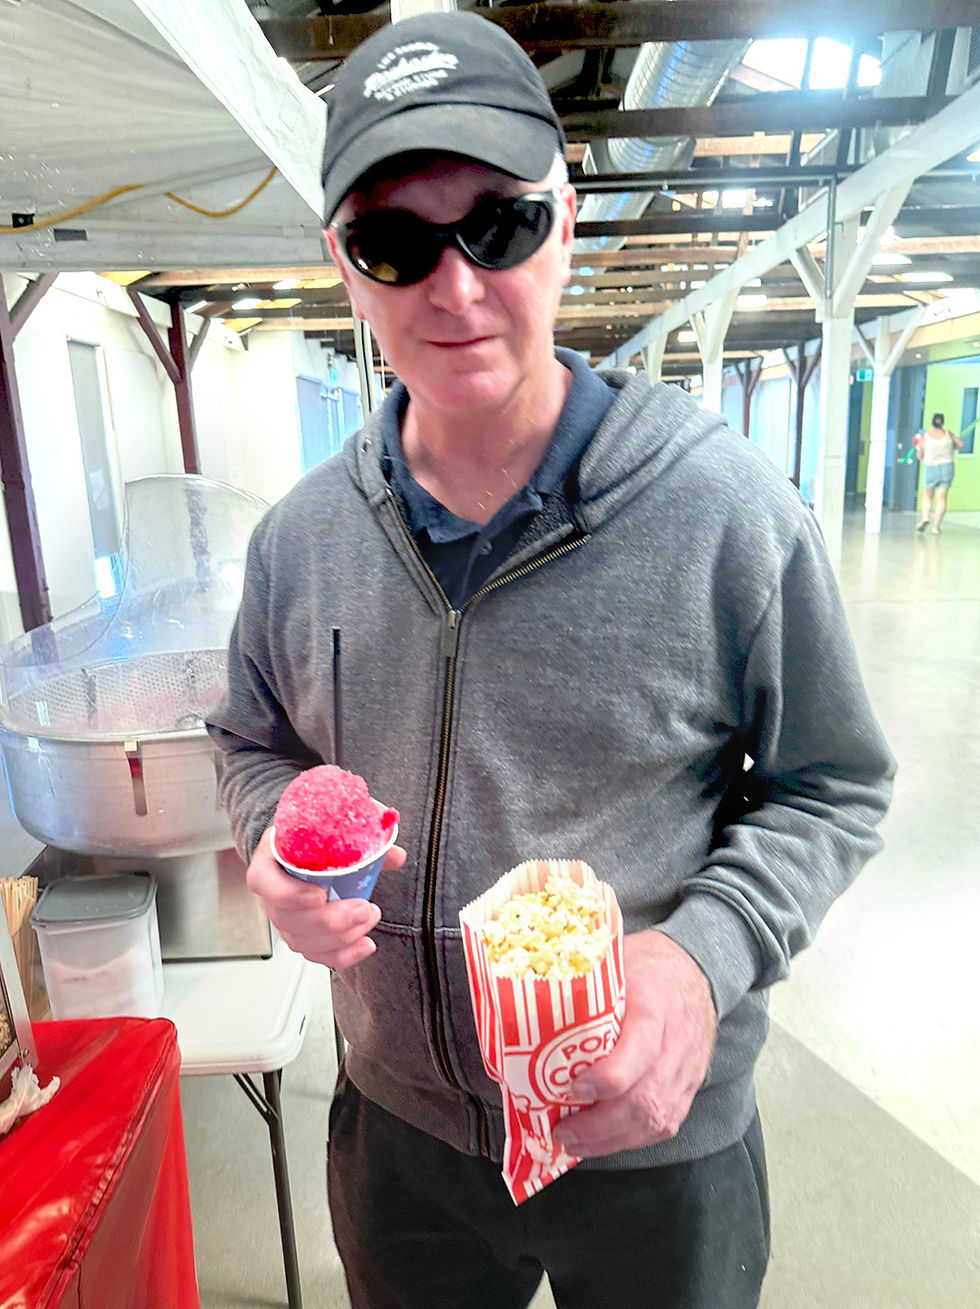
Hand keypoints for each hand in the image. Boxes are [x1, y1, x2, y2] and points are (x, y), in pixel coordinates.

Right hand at [245, 827, 405, 969]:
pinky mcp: (300, 934)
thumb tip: (394, 854)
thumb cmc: (312, 835)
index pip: (264, 881)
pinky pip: (315, 954)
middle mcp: (272, 892)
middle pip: (288, 919)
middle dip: (329, 920)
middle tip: (362, 909)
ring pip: (302, 941)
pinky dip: (341, 955)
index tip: (319, 895)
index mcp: (271, 859)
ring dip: (340, 937)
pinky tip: (364, 945)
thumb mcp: (332, 823)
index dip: (289, 894)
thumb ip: (363, 832)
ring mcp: (285, 916)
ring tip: (369, 918)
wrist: (303, 845)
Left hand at [553, 930, 716, 1157]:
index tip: (573, 1088)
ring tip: (574, 1143)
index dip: (608, 1078)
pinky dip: (629, 1140)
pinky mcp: (687, 1089)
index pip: (640, 1050)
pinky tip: (601, 1142)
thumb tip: (528, 1012)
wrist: (696, 971)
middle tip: (561, 1131)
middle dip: (600, 1126)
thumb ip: (583, 989)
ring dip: (611, 1140)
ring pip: (655, 1120)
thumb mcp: (615, 963)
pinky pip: (663, 1126)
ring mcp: (685, 1072)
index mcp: (655, 1006)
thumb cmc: (647, 967)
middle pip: (646, 1099)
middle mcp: (675, 1044)